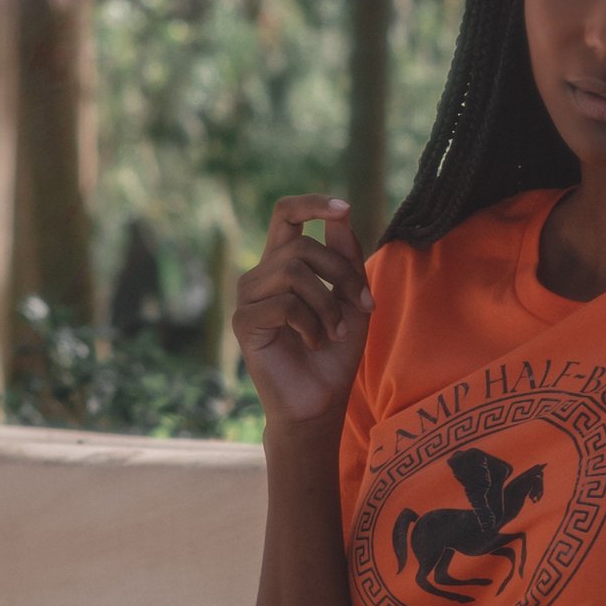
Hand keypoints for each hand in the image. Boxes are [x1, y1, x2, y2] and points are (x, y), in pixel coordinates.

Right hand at [233, 195, 371, 430]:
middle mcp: (261, 274)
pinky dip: (310, 324)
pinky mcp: (244, 322)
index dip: (312, 205)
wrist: (320, 400)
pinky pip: (284, 304)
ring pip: (293, 272)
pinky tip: (313, 343)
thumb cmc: (335, 352)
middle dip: (342, 274)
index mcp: (284, 263)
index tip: (344, 208)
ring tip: (333, 333)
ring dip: (327, 305)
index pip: (286, 215)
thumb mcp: (352, 300)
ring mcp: (248, 297)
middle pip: (302, 247)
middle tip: (361, 306)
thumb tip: (342, 214)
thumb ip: (346, 259)